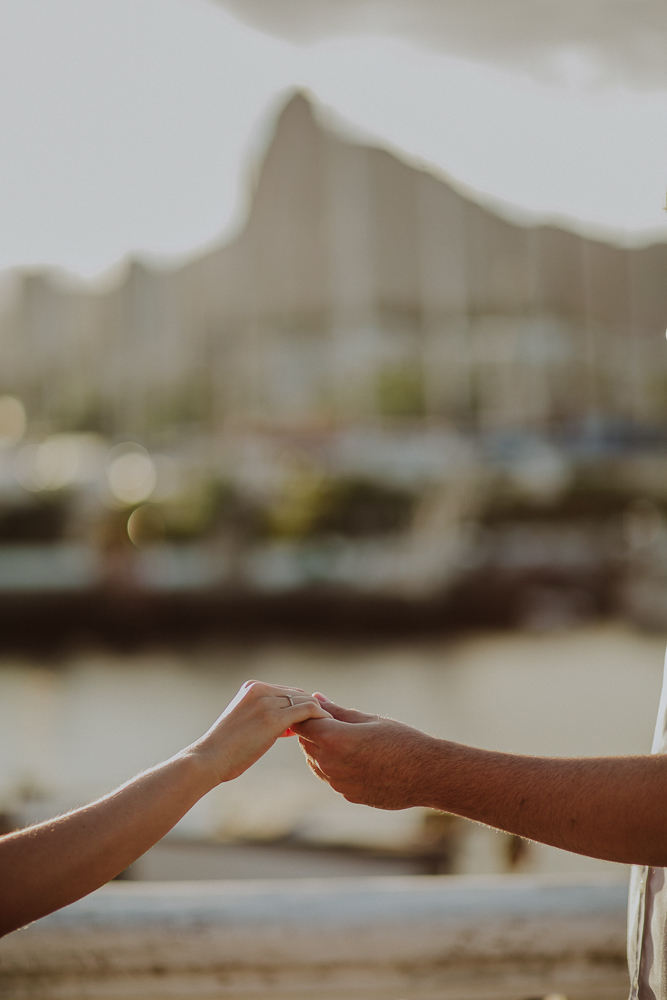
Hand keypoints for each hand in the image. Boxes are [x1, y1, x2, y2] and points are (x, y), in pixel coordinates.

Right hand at [190, 681, 331, 784]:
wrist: (209, 758)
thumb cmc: (226, 749)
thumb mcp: (244, 723)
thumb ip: (264, 717)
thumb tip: (287, 725)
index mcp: (251, 687)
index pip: (286, 691)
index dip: (299, 705)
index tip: (308, 721)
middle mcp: (260, 689)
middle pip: (297, 694)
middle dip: (310, 708)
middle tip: (322, 725)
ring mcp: (267, 702)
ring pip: (304, 700)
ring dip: (317, 713)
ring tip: (326, 728)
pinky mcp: (274, 717)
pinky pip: (306, 710)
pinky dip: (319, 716)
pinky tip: (325, 727)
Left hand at [293, 695, 436, 809]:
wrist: (426, 775)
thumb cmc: (401, 741)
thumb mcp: (369, 719)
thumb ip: (338, 711)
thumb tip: (317, 698)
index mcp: (333, 739)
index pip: (302, 724)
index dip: (308, 715)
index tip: (322, 710)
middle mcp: (329, 763)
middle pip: (306, 743)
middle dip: (315, 731)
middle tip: (337, 721)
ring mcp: (337, 783)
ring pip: (316, 762)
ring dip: (323, 749)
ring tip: (350, 740)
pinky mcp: (347, 795)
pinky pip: (331, 777)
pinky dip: (336, 766)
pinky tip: (359, 759)